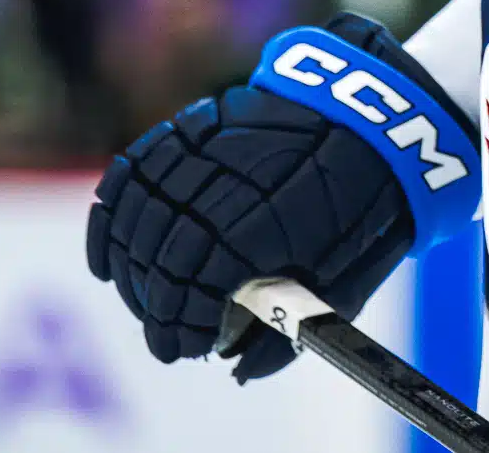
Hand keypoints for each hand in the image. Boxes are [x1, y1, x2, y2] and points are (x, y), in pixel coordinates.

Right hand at [86, 15, 474, 380]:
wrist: (380, 118)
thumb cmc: (368, 210)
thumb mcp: (347, 280)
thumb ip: (291, 326)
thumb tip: (237, 369)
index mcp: (273, 220)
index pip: (200, 281)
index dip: (182, 321)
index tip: (182, 348)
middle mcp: (232, 179)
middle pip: (165, 249)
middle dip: (155, 303)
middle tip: (164, 337)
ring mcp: (210, 145)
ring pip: (143, 210)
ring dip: (131, 264)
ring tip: (141, 301)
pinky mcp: (197, 122)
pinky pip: (137, 167)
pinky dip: (112, 212)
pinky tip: (108, 254)